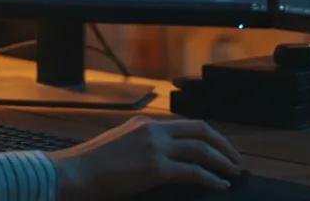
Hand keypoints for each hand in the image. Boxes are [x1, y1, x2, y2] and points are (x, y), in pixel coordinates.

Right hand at [49, 116, 241, 200]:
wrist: (74, 173)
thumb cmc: (90, 167)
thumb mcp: (119, 147)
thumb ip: (140, 148)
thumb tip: (160, 162)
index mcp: (144, 124)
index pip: (186, 125)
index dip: (208, 136)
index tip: (219, 148)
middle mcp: (153, 130)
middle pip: (200, 130)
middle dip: (222, 144)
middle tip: (235, 160)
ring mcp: (155, 148)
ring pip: (201, 149)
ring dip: (222, 161)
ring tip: (233, 173)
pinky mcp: (155, 168)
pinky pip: (193, 172)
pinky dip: (210, 178)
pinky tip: (220, 186)